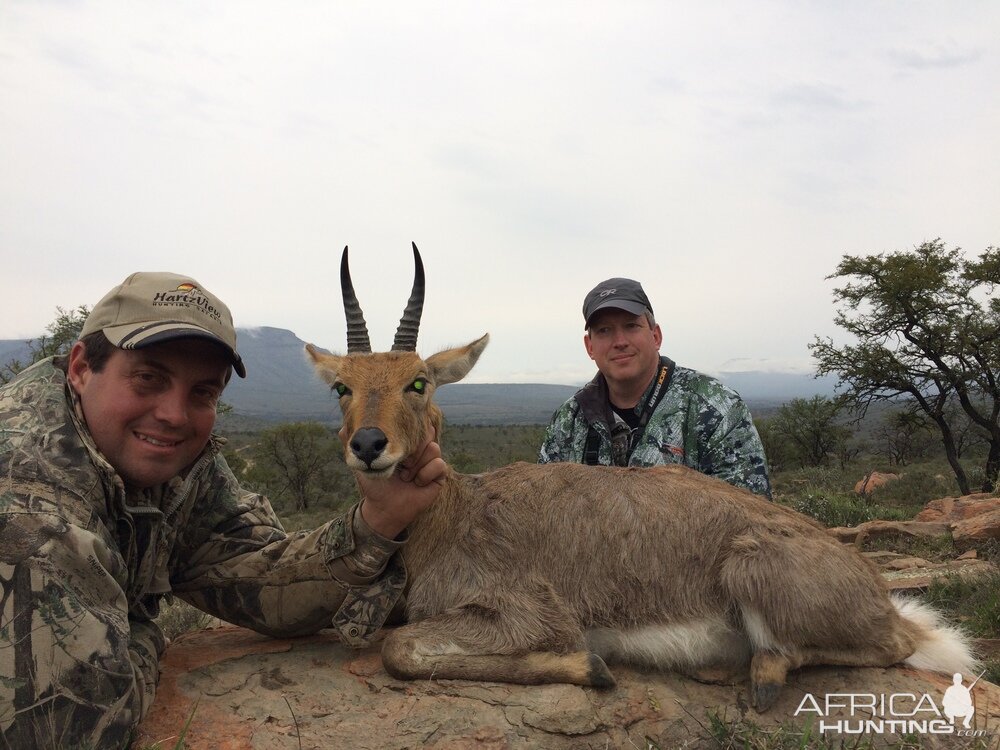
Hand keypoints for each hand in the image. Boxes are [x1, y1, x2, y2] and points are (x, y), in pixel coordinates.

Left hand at [357, 420, 446, 538]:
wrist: (383, 508)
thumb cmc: (374, 485)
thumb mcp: (361, 462)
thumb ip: (352, 444)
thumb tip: (342, 428)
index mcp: (405, 443)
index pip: (415, 424)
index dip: (407, 432)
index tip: (395, 444)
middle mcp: (419, 450)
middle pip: (427, 433)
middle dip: (411, 449)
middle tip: (400, 463)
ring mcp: (430, 462)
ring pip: (434, 448)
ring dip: (417, 464)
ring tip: (405, 475)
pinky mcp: (439, 476)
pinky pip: (440, 465)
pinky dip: (426, 474)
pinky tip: (416, 483)